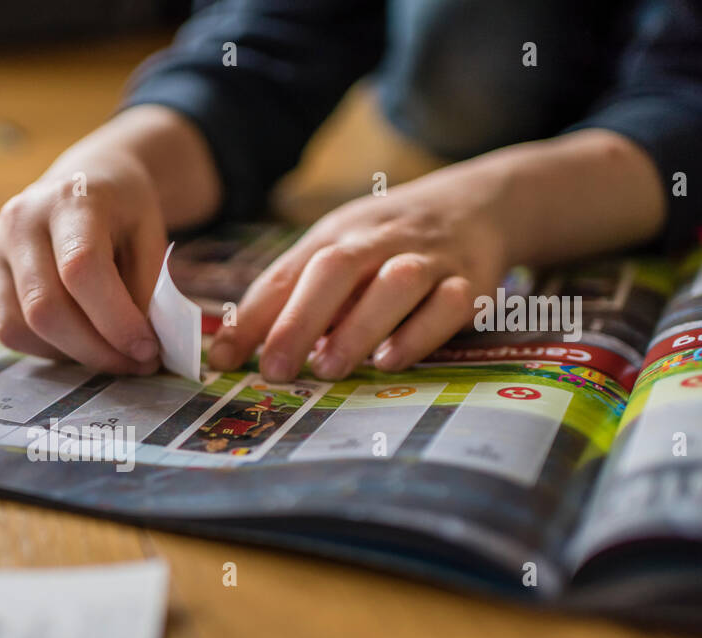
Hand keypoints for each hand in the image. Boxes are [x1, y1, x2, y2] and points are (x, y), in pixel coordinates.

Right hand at [0, 150, 167, 374]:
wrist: (81, 184)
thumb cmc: (121, 213)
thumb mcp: (150, 237)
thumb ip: (145, 291)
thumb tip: (138, 351)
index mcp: (71, 199)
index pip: (81, 269)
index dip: (115, 321)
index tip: (147, 350)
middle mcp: (20, 220)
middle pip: (44, 308)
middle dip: (94, 351)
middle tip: (133, 365)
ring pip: (19, 328)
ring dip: (69, 355)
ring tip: (106, 352)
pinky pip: (7, 330)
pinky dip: (46, 348)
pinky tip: (76, 339)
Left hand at [209, 164, 511, 380]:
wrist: (479, 203)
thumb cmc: (387, 243)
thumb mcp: (337, 253)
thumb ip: (290, 299)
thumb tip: (231, 353)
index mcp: (334, 234)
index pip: (285, 274)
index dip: (252, 318)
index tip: (222, 360)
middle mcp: (378, 240)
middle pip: (335, 269)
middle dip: (299, 320)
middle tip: (274, 370)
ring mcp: (427, 258)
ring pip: (394, 283)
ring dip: (359, 327)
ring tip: (328, 369)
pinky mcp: (470, 280)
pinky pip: (448, 304)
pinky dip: (419, 334)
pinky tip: (389, 361)